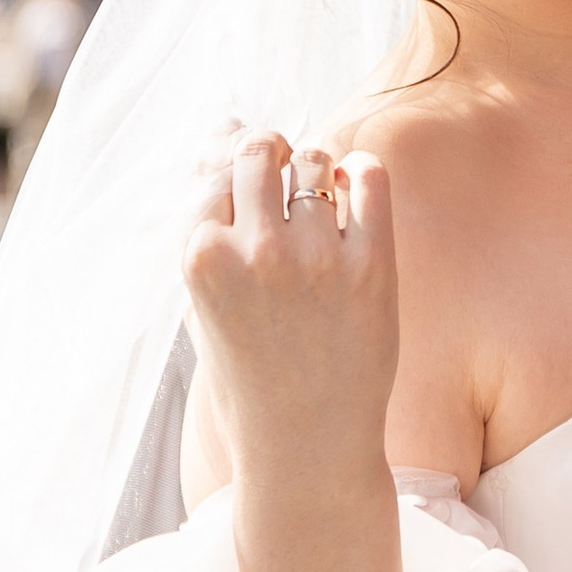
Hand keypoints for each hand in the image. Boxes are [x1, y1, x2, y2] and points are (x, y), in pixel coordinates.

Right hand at [183, 130, 397, 485]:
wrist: (304, 444)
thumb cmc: (249, 370)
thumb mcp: (205, 298)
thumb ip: (208, 218)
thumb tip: (222, 128)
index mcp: (201, 259)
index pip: (213, 169)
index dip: (232, 168)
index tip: (247, 185)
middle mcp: (255, 252)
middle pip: (260, 150)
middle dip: (270, 152)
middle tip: (283, 171)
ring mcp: (314, 258)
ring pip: (314, 159)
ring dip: (316, 167)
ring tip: (319, 198)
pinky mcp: (370, 267)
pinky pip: (370, 179)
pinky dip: (362, 170)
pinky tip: (356, 186)